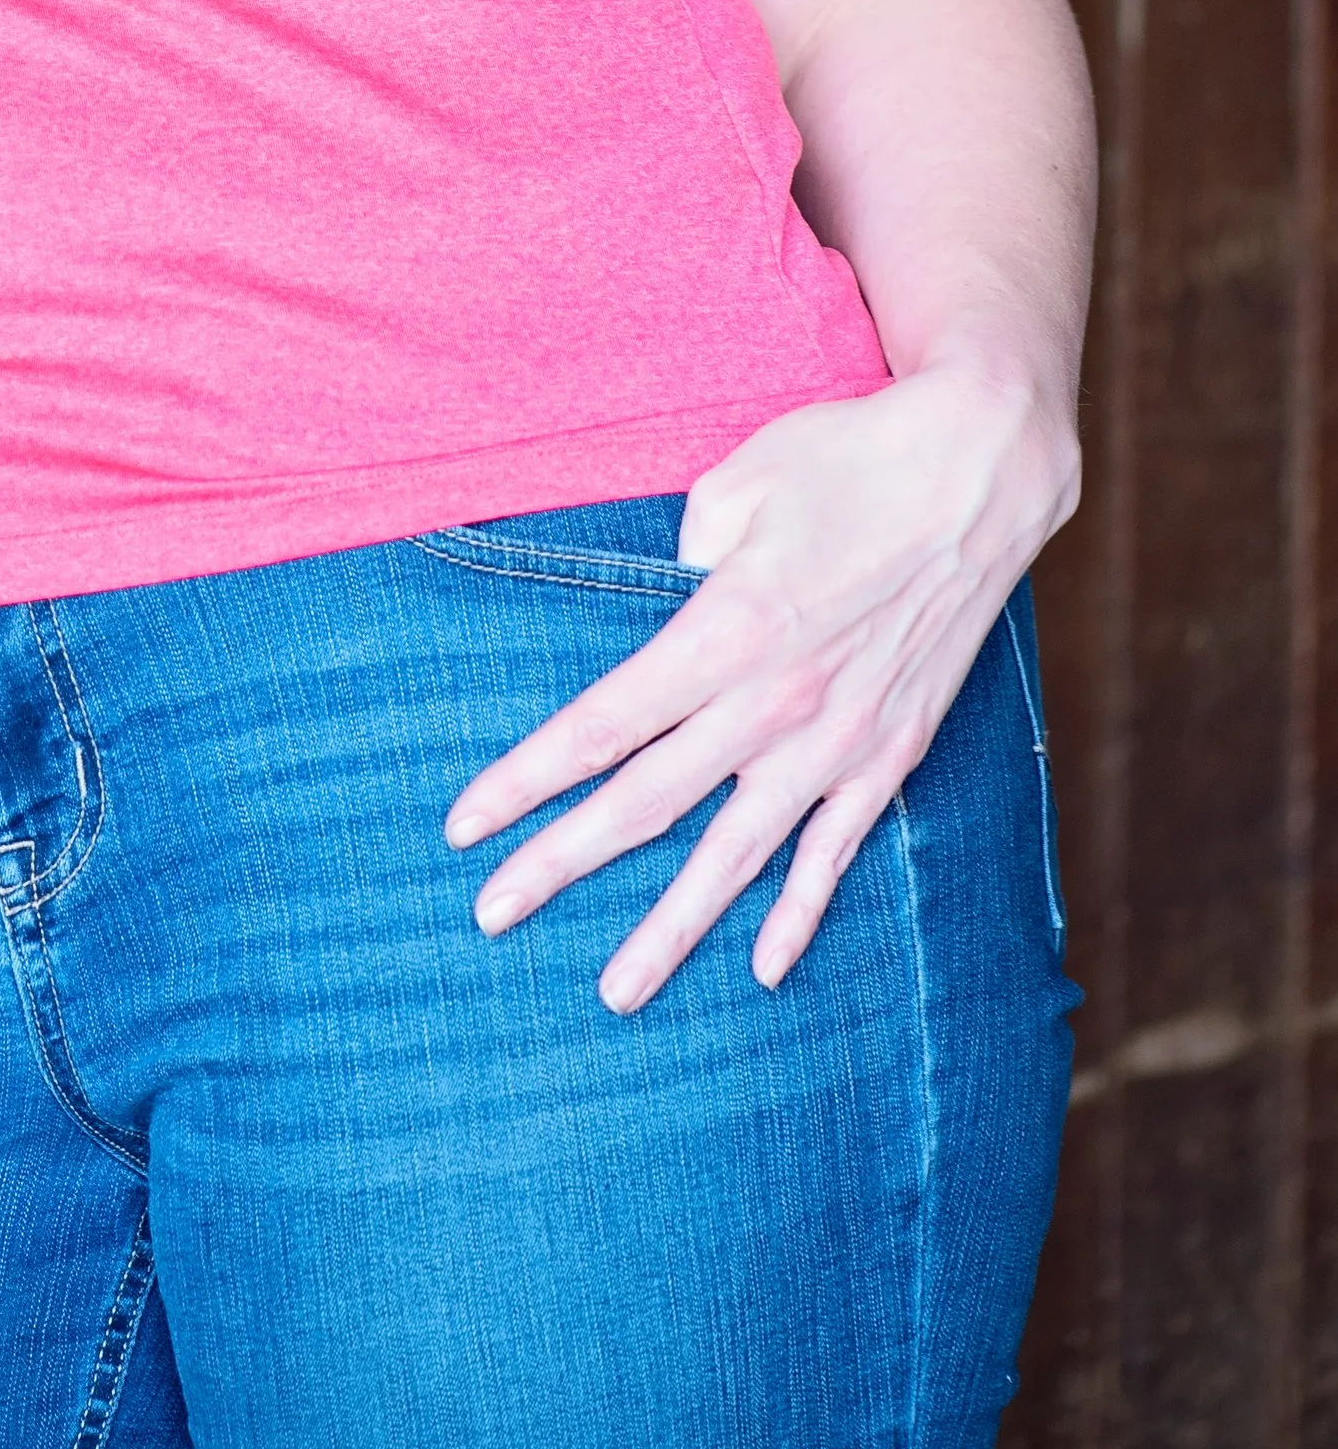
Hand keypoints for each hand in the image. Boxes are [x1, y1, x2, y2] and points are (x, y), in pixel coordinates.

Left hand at [442, 359, 1079, 1009]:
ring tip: (617, 991)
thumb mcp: (739, 482)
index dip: (527, 779)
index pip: (603, 725)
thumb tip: (668, 604)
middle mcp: (777, 701)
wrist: (983, 472)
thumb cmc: (850, 457)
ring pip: (737, 854)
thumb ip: (683, 556)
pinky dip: (800, 913)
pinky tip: (762, 968)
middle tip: (491, 915)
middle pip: (647, 802)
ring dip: (672, 926)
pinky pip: (836, 851)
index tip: (464, 824)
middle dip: (562, 862)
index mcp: (726, 630)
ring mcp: (839, 738)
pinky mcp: (893, 750)